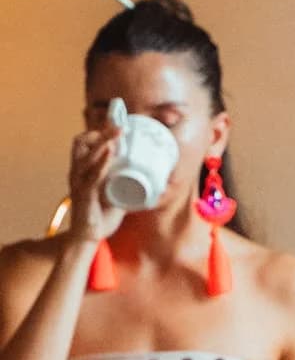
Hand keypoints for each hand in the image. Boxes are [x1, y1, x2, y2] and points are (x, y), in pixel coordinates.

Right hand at [67, 127, 123, 243]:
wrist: (88, 237)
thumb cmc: (100, 215)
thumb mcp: (115, 194)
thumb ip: (126, 185)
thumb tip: (151, 181)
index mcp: (83, 169)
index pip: (85, 142)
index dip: (98, 131)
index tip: (116, 123)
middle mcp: (77, 172)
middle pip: (83, 142)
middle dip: (102, 131)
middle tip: (120, 124)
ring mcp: (79, 182)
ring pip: (87, 155)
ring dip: (104, 142)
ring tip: (118, 132)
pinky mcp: (84, 195)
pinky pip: (91, 175)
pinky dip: (101, 162)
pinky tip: (109, 152)